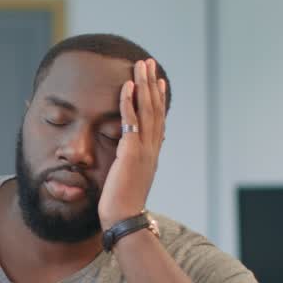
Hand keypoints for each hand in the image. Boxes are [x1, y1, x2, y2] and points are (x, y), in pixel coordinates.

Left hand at [99, 58, 167, 228]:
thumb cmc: (123, 203)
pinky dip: (129, 102)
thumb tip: (133, 156)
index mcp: (152, 153)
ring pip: (146, 110)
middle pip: (155, 109)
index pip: (158, 119)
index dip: (159, 98)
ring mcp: (143, 150)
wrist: (124, 219)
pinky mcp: (130, 153)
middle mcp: (152, 148)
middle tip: (150, 63)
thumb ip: (134, 163)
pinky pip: (130, 121)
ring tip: (140, 66)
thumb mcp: (132, 178)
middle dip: (152, 84)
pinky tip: (127, 86)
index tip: (159, 81)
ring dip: (143, 85)